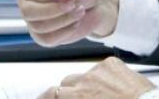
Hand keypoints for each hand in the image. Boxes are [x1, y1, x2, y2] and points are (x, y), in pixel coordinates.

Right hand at [18, 0, 119, 46]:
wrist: (94, 4)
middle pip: (28, 11)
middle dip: (53, 9)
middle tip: (73, 4)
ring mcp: (32, 19)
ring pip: (38, 26)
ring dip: (63, 20)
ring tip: (80, 10)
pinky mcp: (41, 35)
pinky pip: (46, 39)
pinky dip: (64, 32)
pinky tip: (76, 22)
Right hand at [38, 57, 154, 98]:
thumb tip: (66, 96)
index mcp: (76, 97)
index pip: (50, 93)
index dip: (46, 97)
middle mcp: (84, 82)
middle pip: (65, 83)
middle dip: (69, 92)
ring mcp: (98, 70)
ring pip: (83, 75)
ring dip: (86, 84)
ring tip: (100, 95)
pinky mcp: (111, 63)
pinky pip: (100, 68)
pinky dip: (103, 76)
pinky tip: (113, 87)